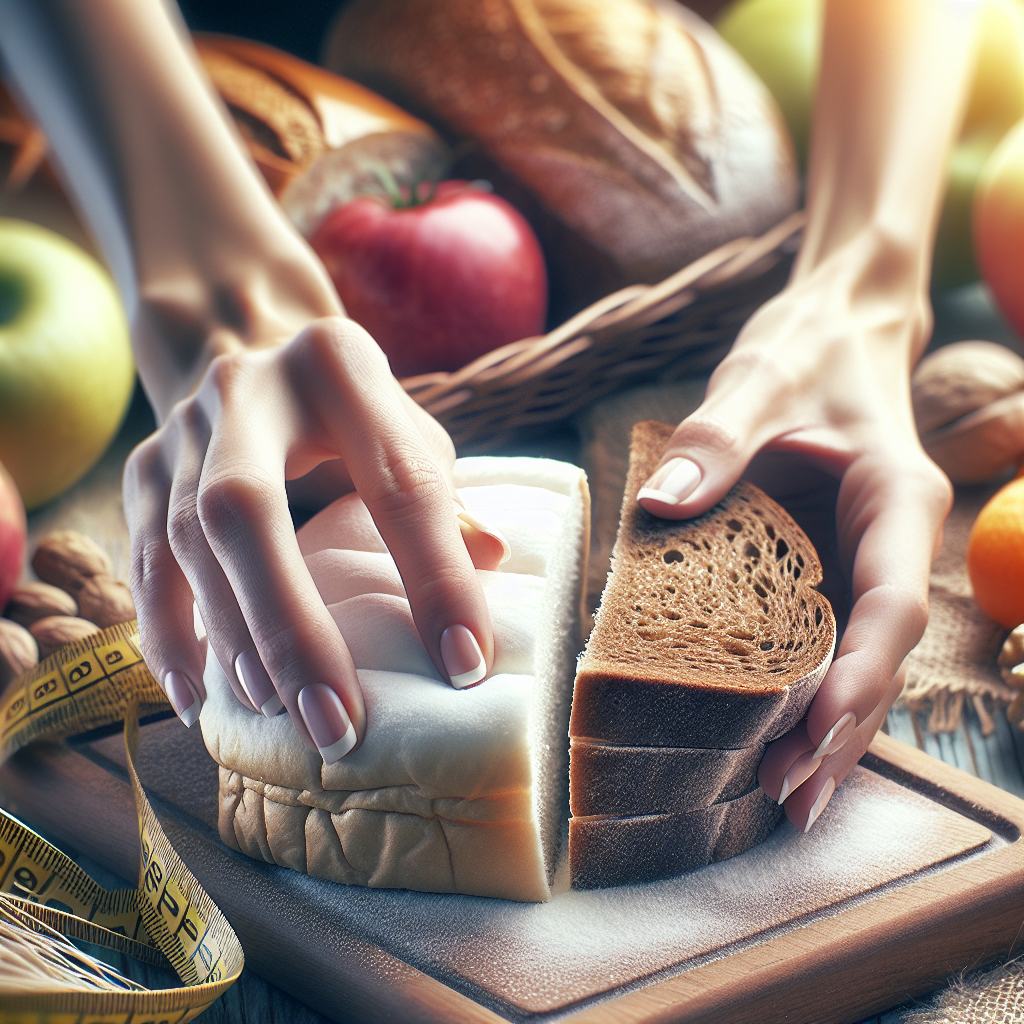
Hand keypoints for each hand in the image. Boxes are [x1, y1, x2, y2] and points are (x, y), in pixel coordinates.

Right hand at [124, 313, 501, 762]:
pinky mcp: (140, 468)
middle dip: (291, 625)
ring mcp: (180, 427)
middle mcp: (246, 387)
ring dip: (231, 637)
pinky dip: (166, 635)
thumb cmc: (353, 416)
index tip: (465, 665)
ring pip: (185, 540)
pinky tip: (195, 696)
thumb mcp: (408, 436)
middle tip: (337, 722)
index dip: (436, 577)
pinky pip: (141, 561)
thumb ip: (445, 497)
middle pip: (244, 509)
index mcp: (339, 366)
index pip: (399, 482)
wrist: (255, 357)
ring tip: (277, 712)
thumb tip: (494, 557)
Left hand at [638, 234, 951, 829]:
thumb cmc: (805, 350)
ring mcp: (864, 563)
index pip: (892, 601)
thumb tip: (660, 504)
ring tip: (787, 801)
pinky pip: (827, 642)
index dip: (862, 671)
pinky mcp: (831, 569)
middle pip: (880, 654)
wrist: (831, 333)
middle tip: (789, 795)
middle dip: (841, 728)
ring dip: (830, 732)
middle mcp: (889, 546)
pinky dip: (808, 697)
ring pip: (860, 661)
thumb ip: (719, 437)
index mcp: (894, 502)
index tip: (820, 725)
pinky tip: (777, 745)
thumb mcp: (760, 379)